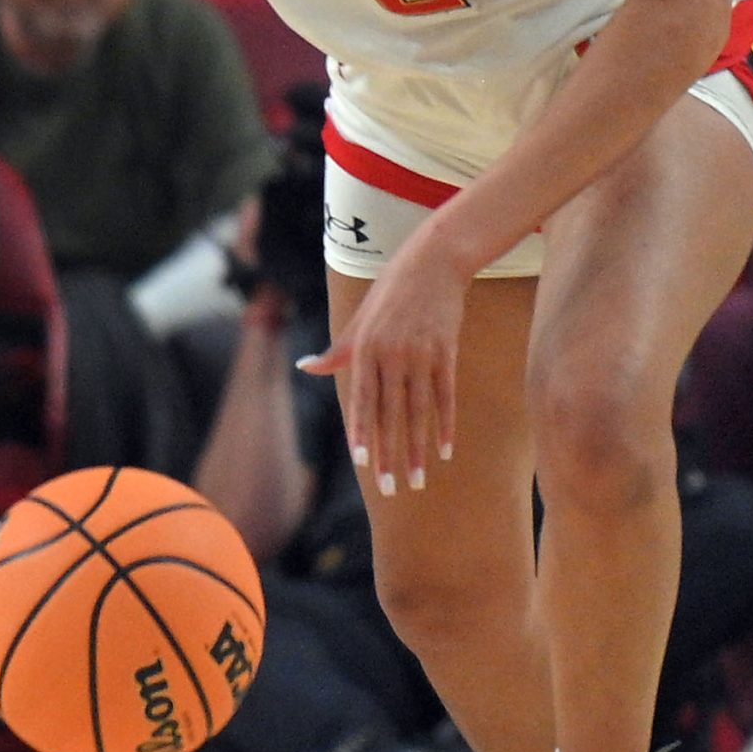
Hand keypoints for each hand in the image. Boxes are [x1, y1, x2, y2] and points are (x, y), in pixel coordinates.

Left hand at [298, 232, 467, 496]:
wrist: (432, 263)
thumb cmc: (388, 294)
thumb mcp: (358, 320)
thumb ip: (336, 351)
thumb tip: (306, 367)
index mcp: (366, 348)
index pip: (362, 399)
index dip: (363, 432)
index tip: (362, 463)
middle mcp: (392, 354)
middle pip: (391, 414)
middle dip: (390, 454)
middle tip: (390, 488)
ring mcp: (421, 354)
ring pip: (419, 412)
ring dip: (417, 449)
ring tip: (416, 480)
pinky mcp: (446, 352)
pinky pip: (445, 397)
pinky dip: (445, 425)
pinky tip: (444, 451)